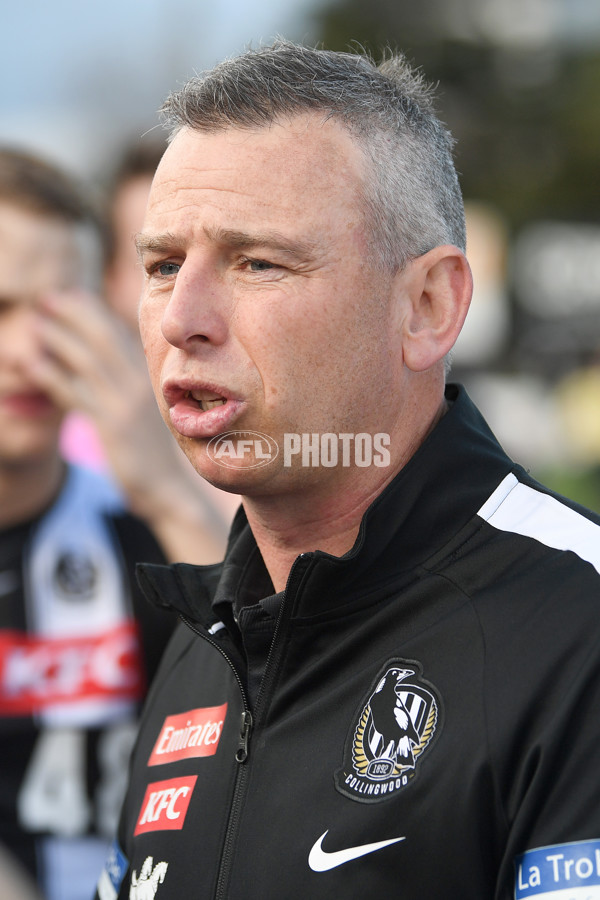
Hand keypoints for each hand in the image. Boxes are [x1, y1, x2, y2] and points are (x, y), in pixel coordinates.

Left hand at [28, 289, 236, 562]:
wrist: (170, 490)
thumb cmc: (156, 453)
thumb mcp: (148, 412)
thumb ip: (130, 385)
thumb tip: (110, 365)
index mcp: (150, 377)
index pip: (121, 333)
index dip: (95, 311)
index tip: (73, 296)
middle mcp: (140, 384)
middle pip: (104, 337)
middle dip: (74, 313)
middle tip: (48, 298)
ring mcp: (126, 404)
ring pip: (88, 360)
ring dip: (59, 338)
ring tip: (36, 324)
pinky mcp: (112, 426)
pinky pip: (76, 394)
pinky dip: (53, 376)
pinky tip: (33, 365)